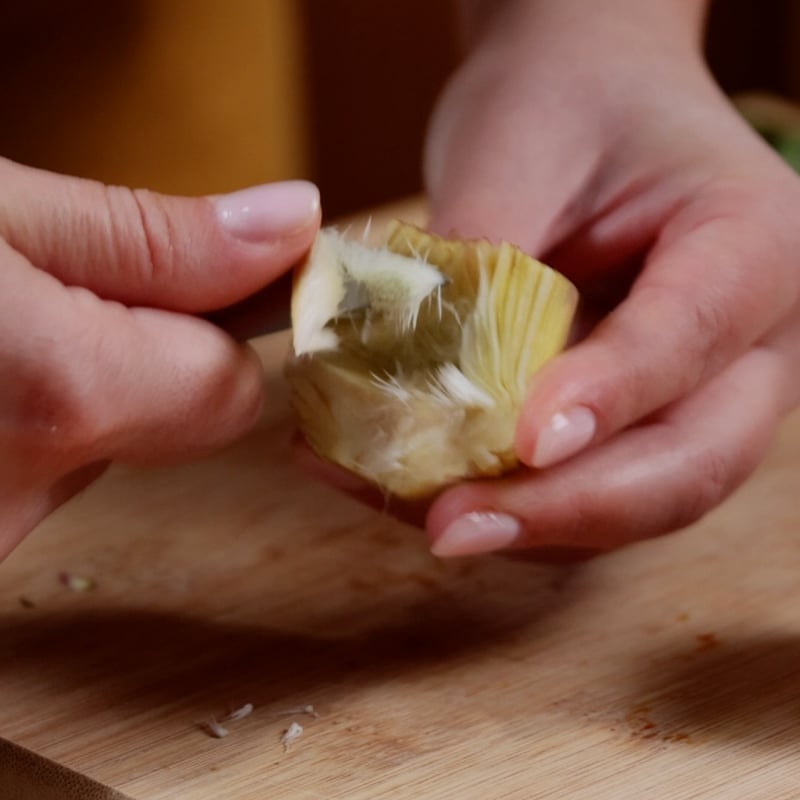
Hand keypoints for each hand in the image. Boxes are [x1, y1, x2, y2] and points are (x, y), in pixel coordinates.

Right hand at [0, 157, 319, 557]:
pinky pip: (35, 486)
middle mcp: (26, 497)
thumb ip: (153, 238)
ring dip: (75, 394)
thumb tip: (291, 228)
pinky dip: (22, 433)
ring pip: (102, 456)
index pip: (231, 389)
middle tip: (49, 297)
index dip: (208, 326)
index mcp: (65, 395)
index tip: (176, 278)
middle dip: (136, 359)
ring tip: (3, 335)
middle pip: (171, 430)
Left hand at [420, 0, 799, 555]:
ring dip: (537, 524)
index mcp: (753, 238)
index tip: (525, 441)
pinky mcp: (648, 419)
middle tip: (456, 527)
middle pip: (693, 458)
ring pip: (647, 496)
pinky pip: (599, 489)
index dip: (611, 396)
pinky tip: (438, 495)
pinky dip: (523, 507)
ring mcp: (707, 390)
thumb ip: (480, 263)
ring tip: (429, 519)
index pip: (692, 334)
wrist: (587, 101)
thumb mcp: (516, 148)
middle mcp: (755, 336)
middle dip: (571, 507)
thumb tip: (415, 387)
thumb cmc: (564, 101)